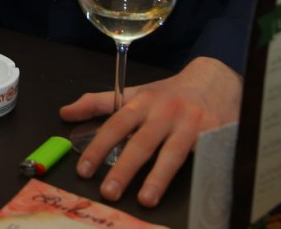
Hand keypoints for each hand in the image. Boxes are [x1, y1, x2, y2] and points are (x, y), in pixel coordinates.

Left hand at [59, 56, 240, 206]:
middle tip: (108, 191)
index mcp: (142, 103)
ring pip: (172, 153)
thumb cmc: (169, 94)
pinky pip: (202, 157)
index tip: (84, 169)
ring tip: (145, 200)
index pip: (116, 125)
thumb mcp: (134, 94)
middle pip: (142, 142)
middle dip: (124, 168)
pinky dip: (195, 173)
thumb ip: (99, 103)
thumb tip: (65, 112)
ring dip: (158, 177)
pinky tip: (190, 190)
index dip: (98, 147)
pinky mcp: (213, 134)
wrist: (215, 81)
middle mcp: (165, 112)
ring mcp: (190, 123)